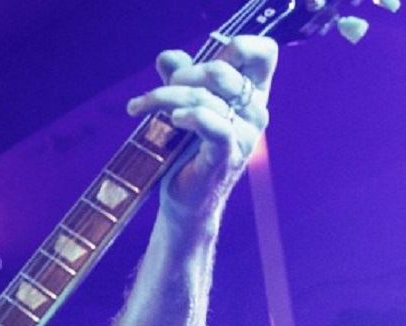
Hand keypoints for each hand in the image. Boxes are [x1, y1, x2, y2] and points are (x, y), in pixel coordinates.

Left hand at [125, 35, 278, 219]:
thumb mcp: (184, 104)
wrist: (187, 199)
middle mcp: (256, 112)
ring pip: (205, 97)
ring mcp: (245, 136)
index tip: (203, 61)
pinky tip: (172, 120)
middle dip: (183, 74)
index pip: (264, 52)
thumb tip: (167, 57)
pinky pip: (212, 124)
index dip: (235, 46)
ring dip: (165, 97)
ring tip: (141, 107)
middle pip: (222, 70)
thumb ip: (179, 75)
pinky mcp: (226, 157)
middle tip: (160, 91)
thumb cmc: (188, 149)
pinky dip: (188, 116)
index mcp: (253, 93)